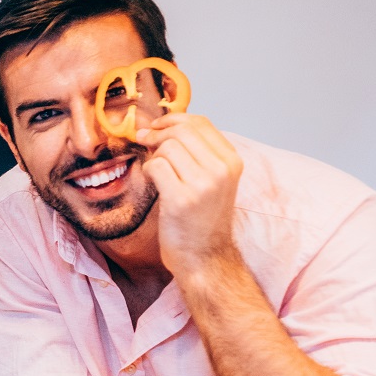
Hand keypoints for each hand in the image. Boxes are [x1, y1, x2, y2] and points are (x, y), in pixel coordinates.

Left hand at [136, 113, 243, 276]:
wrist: (204, 257)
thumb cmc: (201, 220)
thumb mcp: (212, 181)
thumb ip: (198, 154)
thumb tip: (165, 125)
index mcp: (231, 161)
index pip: (201, 123)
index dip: (173, 119)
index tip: (156, 125)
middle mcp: (221, 170)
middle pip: (181, 131)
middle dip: (157, 132)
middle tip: (143, 140)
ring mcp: (203, 184)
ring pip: (167, 148)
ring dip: (153, 156)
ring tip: (156, 171)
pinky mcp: (181, 199)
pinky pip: (156, 167)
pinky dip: (148, 171)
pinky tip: (153, 182)